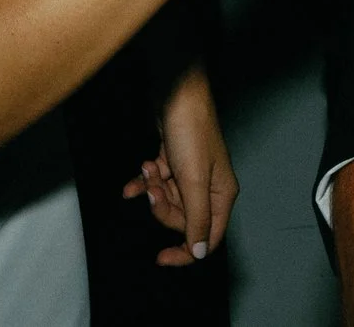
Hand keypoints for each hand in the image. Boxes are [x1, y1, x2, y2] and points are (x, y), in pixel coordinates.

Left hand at [125, 64, 236, 265]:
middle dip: (163, 207)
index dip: (186, 251)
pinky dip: (145, 183)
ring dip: (153, 189)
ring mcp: (192, 174)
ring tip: (148, 169)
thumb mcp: (194, 181)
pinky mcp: (175, 162)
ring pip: (169, 200)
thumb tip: (200, 252)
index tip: (162, 257)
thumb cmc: (192, 133)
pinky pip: (158, 183)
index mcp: (221, 195)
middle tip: (153, 188)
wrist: (177, 95)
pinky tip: (132, 183)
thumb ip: (197, 219)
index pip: (208, 237)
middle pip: (183, 219)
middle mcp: (210, 187)